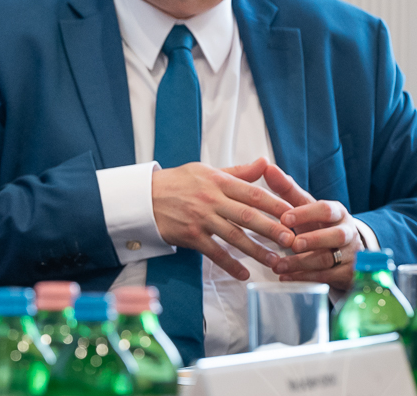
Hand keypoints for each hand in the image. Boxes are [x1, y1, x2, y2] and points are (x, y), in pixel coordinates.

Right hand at [151, 158, 295, 279]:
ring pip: (234, 236)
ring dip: (257, 250)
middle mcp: (211, 199)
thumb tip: (265, 163)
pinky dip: (230, 264)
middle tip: (292, 240)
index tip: (294, 215)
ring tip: (275, 261)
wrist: (144, 197)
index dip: (276, 205)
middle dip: (272, 229)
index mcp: (218, 181)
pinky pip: (214, 252)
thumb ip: (238, 172)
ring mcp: (201, 218)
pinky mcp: (190, 235)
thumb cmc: (177, 182)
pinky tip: (244, 274)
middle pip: (248, 215)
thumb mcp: (206, 171)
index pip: (253, 193)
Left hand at [263, 164, 362, 289]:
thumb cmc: (318, 223)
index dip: (306, 213)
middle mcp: (347, 232)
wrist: (344, 249)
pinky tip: (285, 277)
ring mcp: (350, 254)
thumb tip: (267, 166)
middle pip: (336, 236)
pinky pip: (327, 278)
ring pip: (329, 260)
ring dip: (301, 263)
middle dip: (313, 240)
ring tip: (278, 265)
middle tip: (291, 244)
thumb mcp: (304, 206)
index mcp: (337, 212)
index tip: (284, 218)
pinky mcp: (347, 274)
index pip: (325, 209)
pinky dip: (304, 277)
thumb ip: (286, 189)